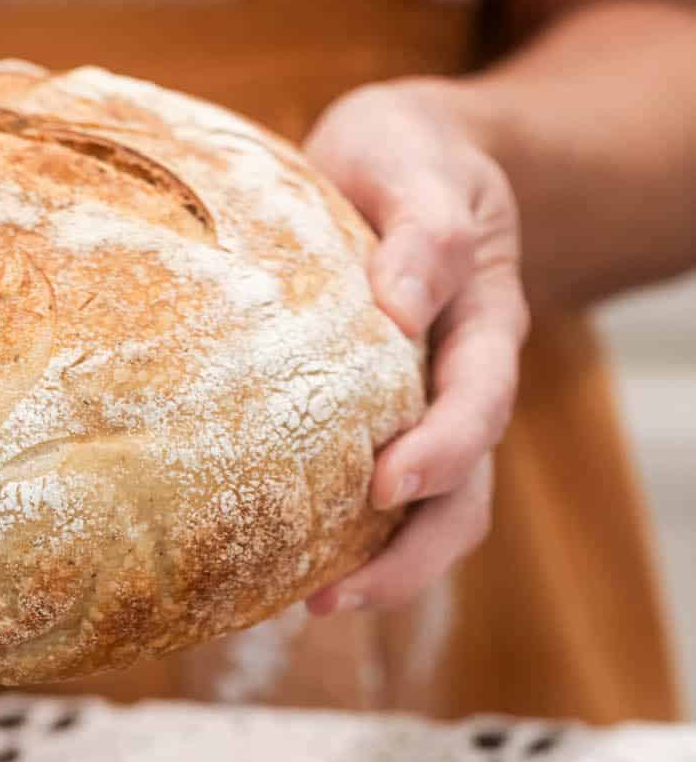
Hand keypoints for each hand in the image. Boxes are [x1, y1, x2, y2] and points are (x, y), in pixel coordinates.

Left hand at [302, 80, 529, 615]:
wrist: (404, 157)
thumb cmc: (408, 154)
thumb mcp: (416, 159)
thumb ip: (421, 227)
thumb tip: (399, 306)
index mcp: (482, 321)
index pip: (478, 400)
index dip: (441, 451)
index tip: (385, 485)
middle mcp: (460, 382)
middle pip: (464, 493)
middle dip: (408, 554)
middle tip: (331, 595)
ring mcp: (423, 410)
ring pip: (429, 515)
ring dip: (379, 569)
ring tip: (308, 607)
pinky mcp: (376, 423)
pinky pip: (372, 498)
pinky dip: (339, 539)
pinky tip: (279, 565)